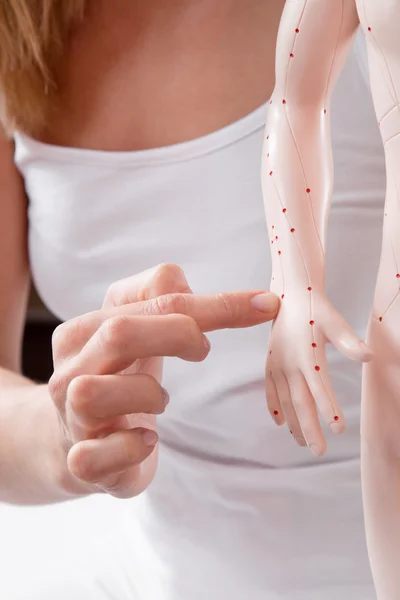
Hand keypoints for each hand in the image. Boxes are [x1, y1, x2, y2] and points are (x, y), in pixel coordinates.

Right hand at [49, 263, 278, 497]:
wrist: (80, 442)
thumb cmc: (119, 380)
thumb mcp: (139, 335)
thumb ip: (161, 300)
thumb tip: (184, 282)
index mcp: (85, 330)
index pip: (152, 299)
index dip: (213, 303)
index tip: (264, 306)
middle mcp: (71, 369)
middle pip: (119, 332)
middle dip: (178, 333)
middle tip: (204, 350)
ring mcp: (69, 417)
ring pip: (95, 393)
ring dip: (147, 394)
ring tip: (161, 400)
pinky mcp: (79, 462)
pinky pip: (95, 456)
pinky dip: (131, 448)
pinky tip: (147, 441)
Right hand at [265, 289, 372, 456]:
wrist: (288, 294)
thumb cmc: (315, 309)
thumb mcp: (335, 322)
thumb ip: (350, 342)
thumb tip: (369, 356)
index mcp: (307, 355)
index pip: (320, 388)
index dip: (329, 408)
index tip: (338, 429)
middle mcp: (290, 364)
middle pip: (300, 402)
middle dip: (310, 428)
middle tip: (319, 451)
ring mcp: (277, 365)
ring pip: (285, 401)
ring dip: (293, 423)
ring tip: (301, 443)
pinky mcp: (270, 363)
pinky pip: (270, 390)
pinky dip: (274, 407)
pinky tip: (280, 423)